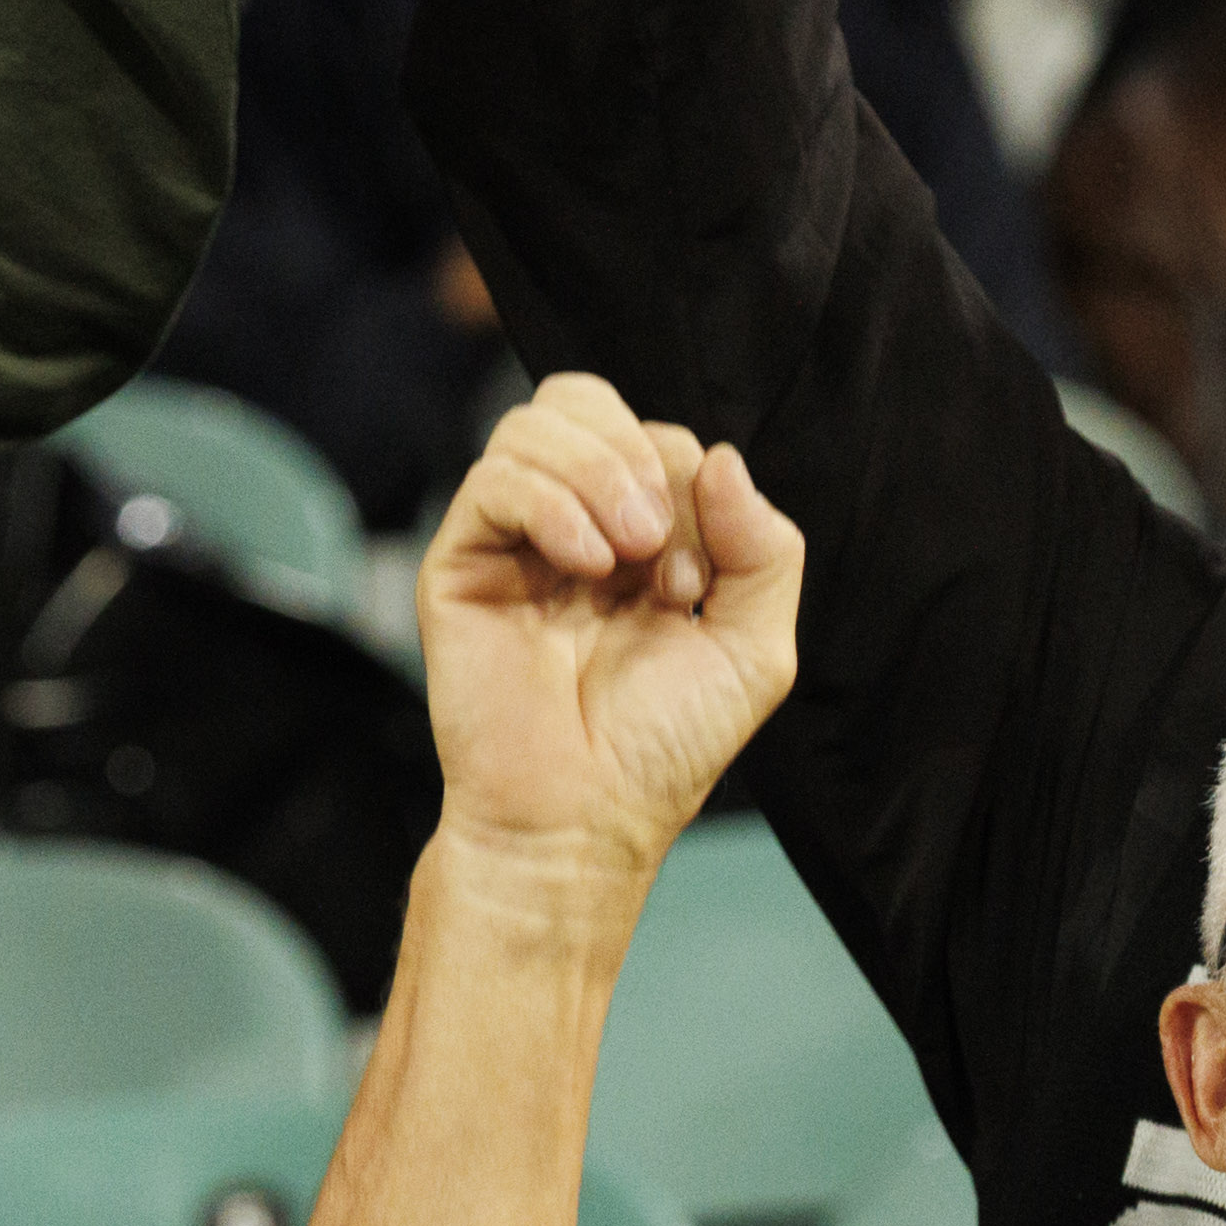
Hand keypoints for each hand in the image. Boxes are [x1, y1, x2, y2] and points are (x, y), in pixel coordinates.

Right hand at [416, 375, 809, 895]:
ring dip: (599, 475)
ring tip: (623, 560)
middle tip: (658, 554)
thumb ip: (764, 550)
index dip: (686, 486)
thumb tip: (724, 457)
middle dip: (639, 457)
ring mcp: (511, 542)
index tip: (691, 585)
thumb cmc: (661, 749)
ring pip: (538, 425)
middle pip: (587, 404)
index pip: (655, 438)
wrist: (582, 820)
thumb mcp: (754, 649)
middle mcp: (570, 527)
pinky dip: (551, 503)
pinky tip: (585, 565)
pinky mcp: (461, 563)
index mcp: (636, 539)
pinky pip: (495, 478)